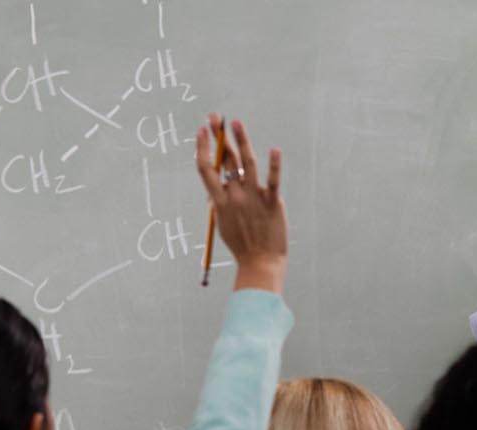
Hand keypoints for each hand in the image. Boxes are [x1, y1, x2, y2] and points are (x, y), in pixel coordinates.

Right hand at [195, 114, 286, 293]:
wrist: (260, 263)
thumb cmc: (241, 244)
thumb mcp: (224, 222)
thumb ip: (221, 202)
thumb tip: (218, 186)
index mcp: (219, 201)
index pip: (205, 169)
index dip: (202, 148)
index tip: (202, 132)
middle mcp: (234, 196)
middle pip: (224, 161)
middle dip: (218, 137)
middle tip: (215, 118)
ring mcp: (254, 198)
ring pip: (246, 164)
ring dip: (241, 141)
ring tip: (236, 123)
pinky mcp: (272, 203)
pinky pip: (273, 181)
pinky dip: (274, 166)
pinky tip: (275, 150)